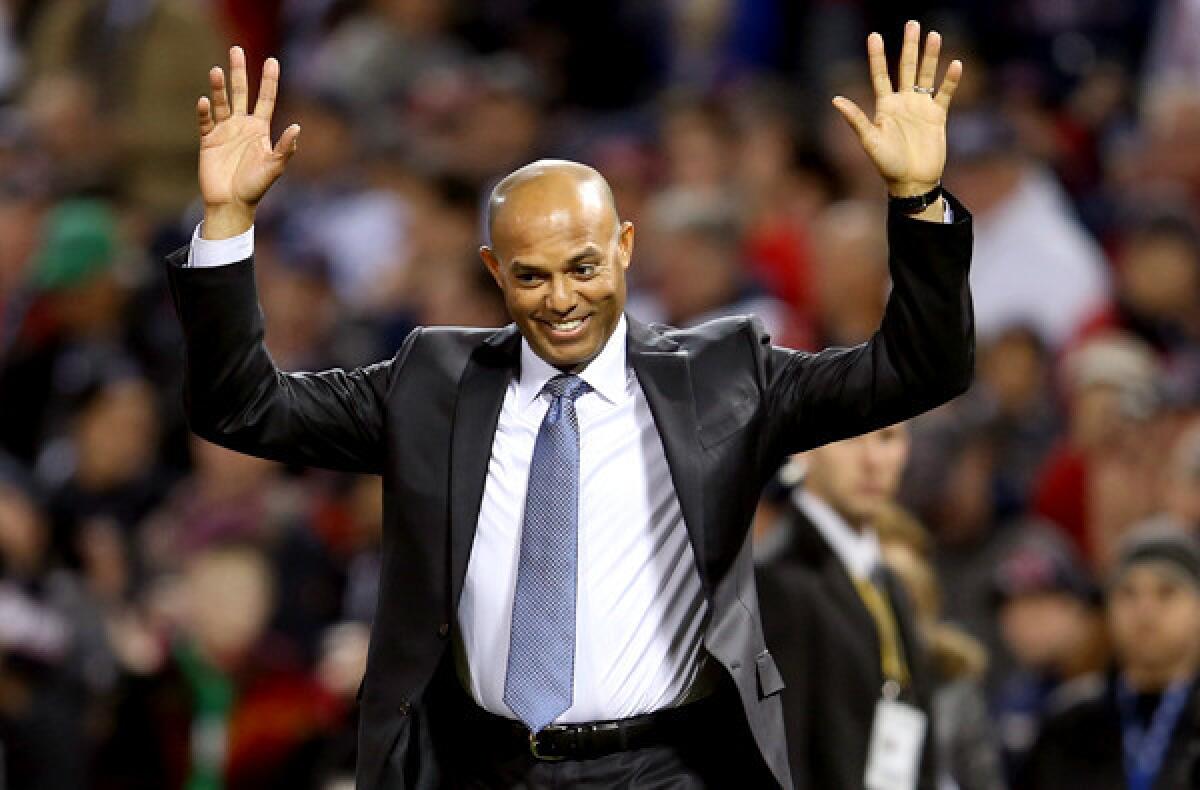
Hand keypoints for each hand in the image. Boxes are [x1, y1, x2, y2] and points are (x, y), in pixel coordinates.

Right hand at [196, 46, 300, 237]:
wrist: (232, 204)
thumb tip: (297, 127)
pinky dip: (205, 111)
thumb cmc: (255, 187)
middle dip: (239, 72)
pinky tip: (205, 101)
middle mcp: (242, 126)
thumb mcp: (274, 167)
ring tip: (216, 70)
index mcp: (260, 129)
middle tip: (236, 49)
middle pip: (241, 92)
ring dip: (218, 87)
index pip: (266, 99)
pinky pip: (205, 121)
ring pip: (222, 102)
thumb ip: (285, 148)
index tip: (272, 60)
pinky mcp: (207, 140)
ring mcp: (224, 131)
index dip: (269, 80)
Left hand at [832, 20, 962, 197]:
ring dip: (930, 56)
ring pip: (926, 75)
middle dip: (909, 46)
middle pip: (905, 68)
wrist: (912, 182)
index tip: (874, 35)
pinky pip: (944, 94)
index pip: (880, 75)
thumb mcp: (869, 141)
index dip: (877, 56)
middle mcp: (902, 103)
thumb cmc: (887, 165)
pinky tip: (956, 63)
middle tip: (912, 23)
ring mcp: (920, 108)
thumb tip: (835, 100)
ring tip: (934, 35)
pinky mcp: (937, 117)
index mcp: (884, 106)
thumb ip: (856, 119)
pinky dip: (950, 80)